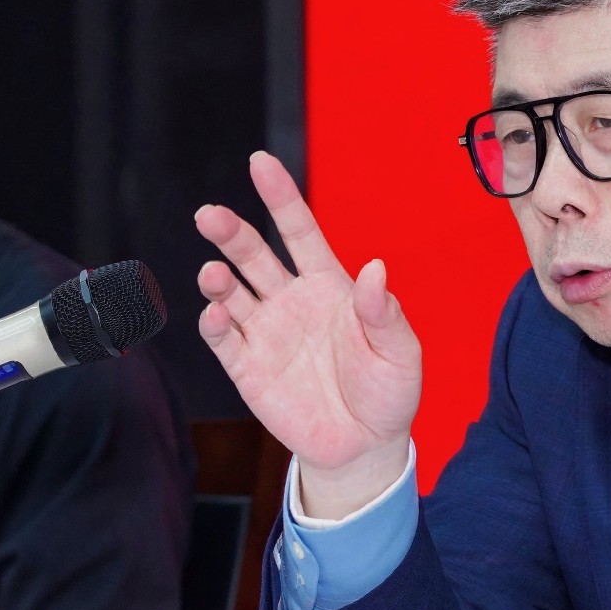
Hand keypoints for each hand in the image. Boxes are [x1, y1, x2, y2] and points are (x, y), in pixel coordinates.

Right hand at [195, 153, 420, 518]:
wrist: (366, 446)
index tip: (260, 163)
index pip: (299, 231)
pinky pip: (225, 340)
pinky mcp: (248, 369)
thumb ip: (384, 313)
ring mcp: (265, 333)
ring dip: (218, 281)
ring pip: (231, 294)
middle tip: (210, 215)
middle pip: (253, 256)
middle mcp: (290, 301)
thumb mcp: (400, 352)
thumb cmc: (387, 392)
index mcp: (329, 285)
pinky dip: (215, 325)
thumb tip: (375, 269)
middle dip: (230, 233)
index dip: (280, 197)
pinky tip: (217, 315)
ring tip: (215, 274)